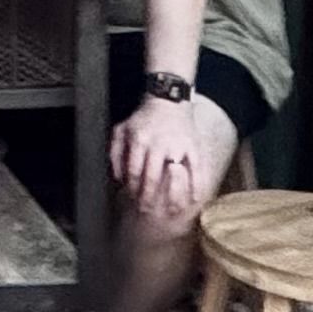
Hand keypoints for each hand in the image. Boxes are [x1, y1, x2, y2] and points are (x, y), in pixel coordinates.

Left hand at [110, 93, 236, 223]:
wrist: (168, 100)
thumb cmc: (143, 118)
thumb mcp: (122, 130)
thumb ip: (115, 153)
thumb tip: (118, 178)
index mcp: (139, 141)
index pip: (133, 172)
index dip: (132, 188)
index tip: (132, 199)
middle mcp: (158, 144)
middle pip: (151, 178)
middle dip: (147, 198)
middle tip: (146, 211)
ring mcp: (177, 146)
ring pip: (173, 177)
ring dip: (170, 197)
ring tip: (169, 211)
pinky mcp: (193, 146)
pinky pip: (197, 169)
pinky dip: (197, 185)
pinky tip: (195, 199)